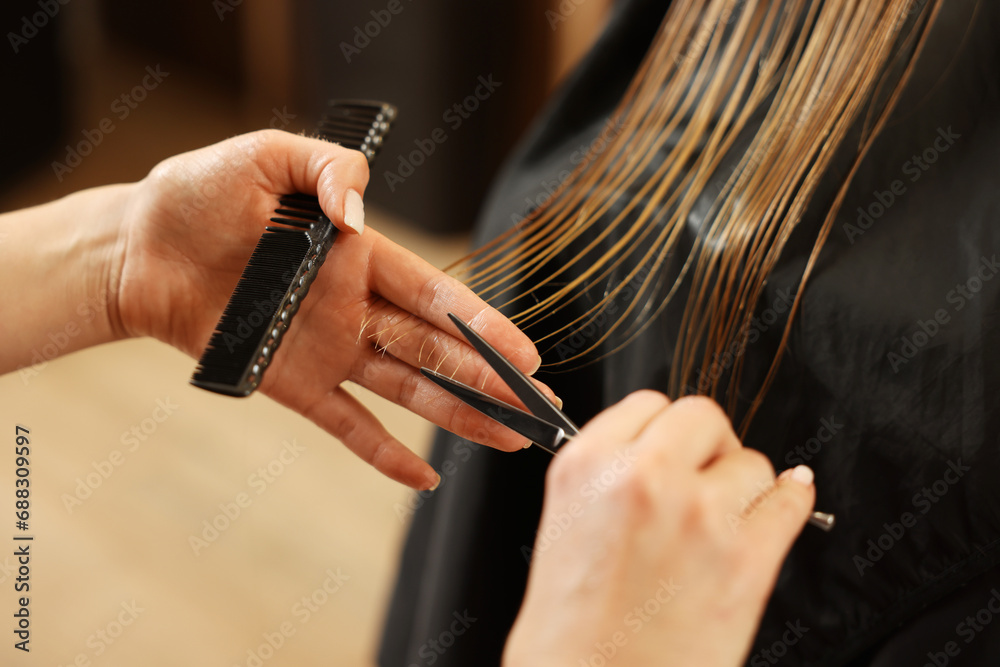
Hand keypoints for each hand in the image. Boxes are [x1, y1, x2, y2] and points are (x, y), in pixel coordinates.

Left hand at [111, 130, 545, 488]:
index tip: (526, 355)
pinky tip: (424, 477)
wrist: (137, 247)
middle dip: (489, 380)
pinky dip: (383, 452)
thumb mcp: (267, 156)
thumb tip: (362, 212)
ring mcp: (327, 350)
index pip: (436, 297)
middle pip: (435, 349)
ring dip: (458, 415)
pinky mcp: (290, 383)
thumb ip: (328, 169)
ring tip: (508, 437)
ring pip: (407, 388)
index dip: (483, 326)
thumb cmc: (199, 194)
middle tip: (538, 409)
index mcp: (360, 256)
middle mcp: (354, 308)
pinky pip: (346, 423)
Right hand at [504, 391, 814, 666]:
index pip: (648, 404)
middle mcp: (642, 478)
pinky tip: (781, 506)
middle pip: (703, 416)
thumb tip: (665, 455)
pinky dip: (790, 503)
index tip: (674, 449)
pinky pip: (790, 503)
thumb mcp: (564, 526)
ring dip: (743, 487)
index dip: (665, 431)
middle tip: (703, 479)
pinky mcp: (746, 561)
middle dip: (708, 446)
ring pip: (751, 463)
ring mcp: (698, 515)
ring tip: (722, 524)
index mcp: (587, 466)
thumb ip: (609, 478)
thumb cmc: (569, 631)